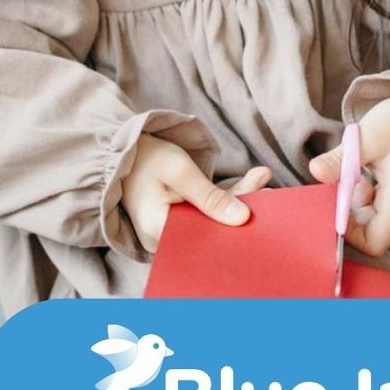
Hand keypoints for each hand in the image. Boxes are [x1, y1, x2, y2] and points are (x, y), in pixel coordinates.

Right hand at [120, 134, 271, 253]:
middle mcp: (166, 238)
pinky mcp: (181, 219)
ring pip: (215, 219)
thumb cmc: (145, 157)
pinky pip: (209, 212)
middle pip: (213, 228)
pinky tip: (252, 180)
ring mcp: (173, 230)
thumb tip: (243, 219)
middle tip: (269, 190)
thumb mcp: (179, 170)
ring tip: (262, 177)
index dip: (233, 227)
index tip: (260, 213)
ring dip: (240, 198)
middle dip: (243, 208)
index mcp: (159, 230)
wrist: (120, 151)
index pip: (205, 236)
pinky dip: (229, 196)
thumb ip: (210, 196)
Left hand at [308, 85, 389, 256]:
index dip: (349, 232)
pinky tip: (376, 176)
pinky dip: (380, 201)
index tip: (337, 204)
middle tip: (348, 182)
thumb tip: (314, 171)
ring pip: (385, 223)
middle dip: (355, 214)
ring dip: (367, 207)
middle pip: (377, 233)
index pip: (373, 243)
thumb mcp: (367, 136)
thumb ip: (339, 160)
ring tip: (363, 176)